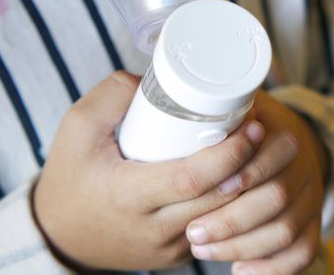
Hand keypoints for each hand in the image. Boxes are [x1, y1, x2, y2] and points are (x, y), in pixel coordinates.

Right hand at [33, 71, 264, 270]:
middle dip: (254, 167)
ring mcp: (168, 246)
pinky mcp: (176, 253)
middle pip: (219, 200)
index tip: (252, 126)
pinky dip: (235, 205)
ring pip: (225, 219)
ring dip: (253, 187)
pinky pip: (216, 230)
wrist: (61, 233)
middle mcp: (153, 228)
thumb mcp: (76, 128)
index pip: (192, 180)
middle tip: (272, 133)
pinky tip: (248, 178)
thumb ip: (111, 96)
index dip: (229, 154)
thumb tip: (156, 80)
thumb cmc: (70, 177)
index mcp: (128, 195)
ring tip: (270, 152)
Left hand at [186, 91, 327, 274]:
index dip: (238, 173)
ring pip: (287, 232)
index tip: (199, 190)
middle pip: (277, 198)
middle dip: (231, 221)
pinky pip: (303, 252)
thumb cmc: (256, 126)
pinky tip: (241, 271)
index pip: (271, 152)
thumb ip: (206, 101)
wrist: (296, 147)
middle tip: (192, 234)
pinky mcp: (312, 224)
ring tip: (204, 251)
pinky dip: (273, 268)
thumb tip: (147, 89)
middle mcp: (305, 166)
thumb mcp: (238, 103)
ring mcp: (311, 198)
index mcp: (286, 133)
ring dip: (243, 245)